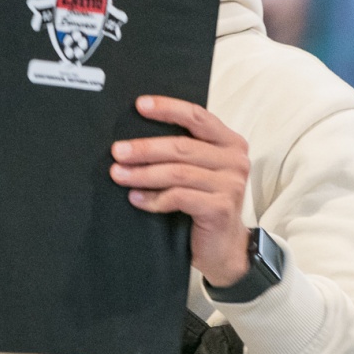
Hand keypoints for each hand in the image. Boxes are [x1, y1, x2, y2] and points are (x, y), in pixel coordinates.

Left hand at [111, 97, 251, 287]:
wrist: (224, 248)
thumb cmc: (205, 204)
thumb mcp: (199, 171)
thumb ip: (183, 151)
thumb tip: (137, 137)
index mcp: (230, 142)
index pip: (197, 117)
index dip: (168, 108)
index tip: (140, 105)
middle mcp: (235, 160)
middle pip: (182, 146)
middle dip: (145, 148)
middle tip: (118, 151)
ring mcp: (230, 185)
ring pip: (177, 172)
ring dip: (144, 174)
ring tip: (119, 175)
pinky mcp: (220, 208)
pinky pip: (179, 197)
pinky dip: (154, 198)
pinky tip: (136, 199)